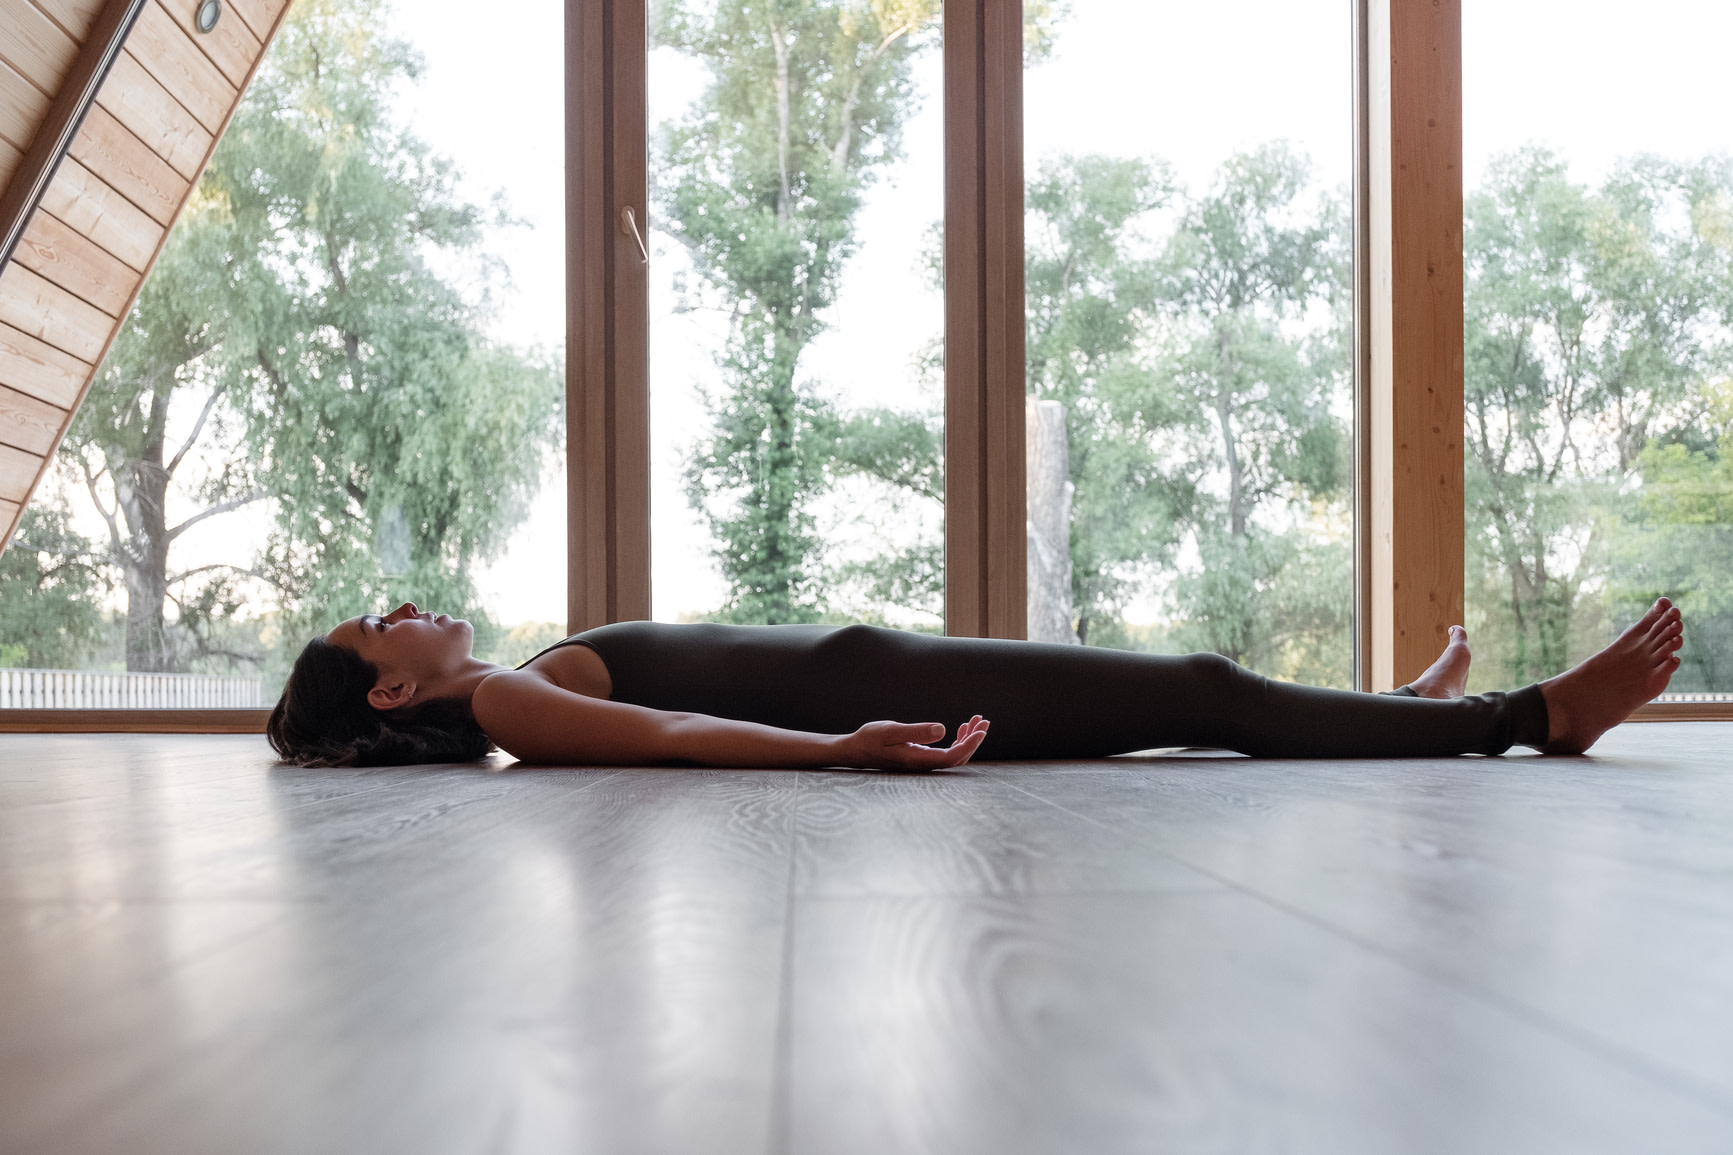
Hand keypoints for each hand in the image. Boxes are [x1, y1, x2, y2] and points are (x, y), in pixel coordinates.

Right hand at [836, 716, 989, 770]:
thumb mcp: (891, 731)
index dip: (969, 745)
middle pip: (957, 758)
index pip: (952, 757)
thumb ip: (916, 731)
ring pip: (953, 755)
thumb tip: (943, 730)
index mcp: (918, 760)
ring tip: (976, 721)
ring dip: (967, 739)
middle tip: (984, 721)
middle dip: (973, 740)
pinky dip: (956, 740)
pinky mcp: (920, 758)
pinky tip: (960, 729)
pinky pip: (945, 753)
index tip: (980, 730)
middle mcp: (923, 765)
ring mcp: (923, 763)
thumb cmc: (869, 739)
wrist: (853, 750)